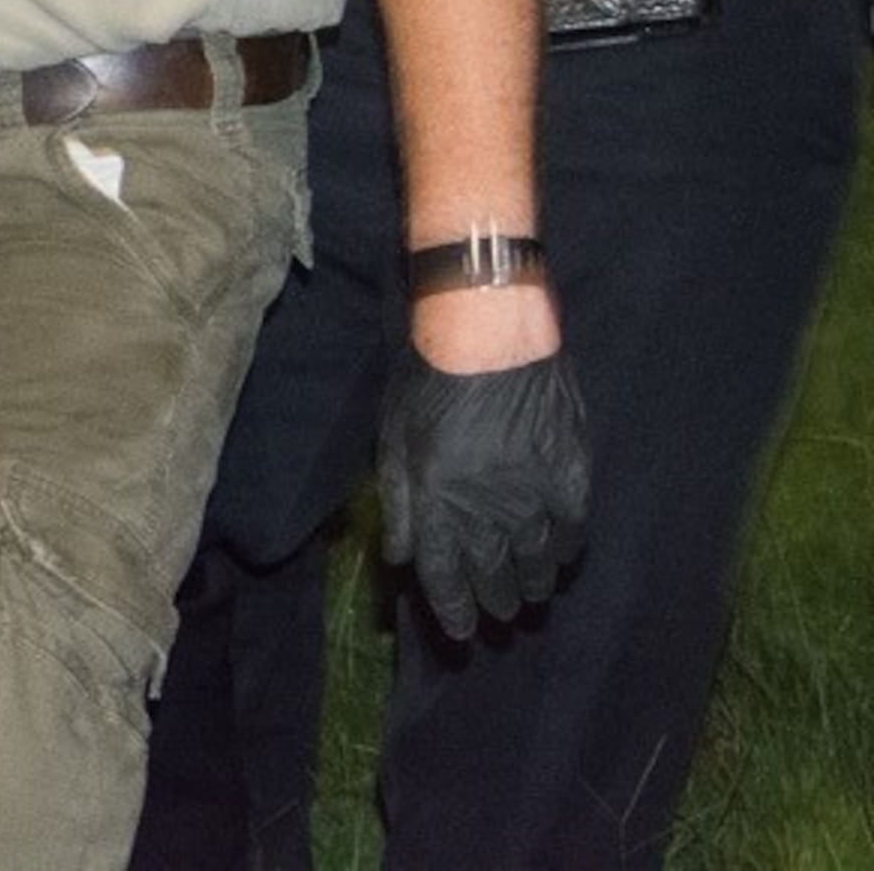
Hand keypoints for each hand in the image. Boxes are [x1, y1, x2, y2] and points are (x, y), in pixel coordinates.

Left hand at [378, 344, 588, 637]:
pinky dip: (565, 549)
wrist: (490, 334)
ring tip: (528, 597)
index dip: (453, 609)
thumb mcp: (394, 438)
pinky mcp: (572, 475)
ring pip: (536, 561)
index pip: (444, 575)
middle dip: (492, 601)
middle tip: (497, 617)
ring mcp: (534, 496)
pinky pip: (572, 530)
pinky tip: (560, 558)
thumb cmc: (430, 380)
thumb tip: (399, 558)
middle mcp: (487, 511)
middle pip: (493, 574)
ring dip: (530, 584)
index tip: (461, 633)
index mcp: (438, 502)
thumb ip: (400, 502)